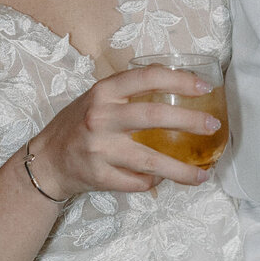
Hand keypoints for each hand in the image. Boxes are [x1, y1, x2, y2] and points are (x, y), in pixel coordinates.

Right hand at [28, 65, 220, 198]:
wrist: (47, 161)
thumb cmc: (79, 124)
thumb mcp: (98, 98)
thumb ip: (128, 91)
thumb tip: (174, 82)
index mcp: (104, 92)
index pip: (146, 77)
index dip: (178, 80)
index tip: (203, 88)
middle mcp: (101, 117)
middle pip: (153, 116)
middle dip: (189, 122)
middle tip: (212, 126)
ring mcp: (100, 148)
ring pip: (150, 160)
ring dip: (180, 169)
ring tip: (202, 175)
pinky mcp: (99, 175)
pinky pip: (137, 182)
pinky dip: (153, 183)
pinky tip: (163, 181)